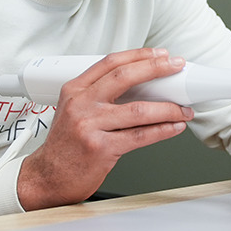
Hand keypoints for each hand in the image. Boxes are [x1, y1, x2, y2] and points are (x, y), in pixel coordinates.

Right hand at [16, 48, 193, 209]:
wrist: (47, 177)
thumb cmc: (65, 146)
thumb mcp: (74, 111)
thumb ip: (100, 96)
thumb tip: (142, 86)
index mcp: (74, 90)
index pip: (110, 62)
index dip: (139, 55)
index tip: (160, 53)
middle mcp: (81, 104)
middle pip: (125, 77)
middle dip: (156, 68)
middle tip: (176, 66)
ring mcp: (90, 126)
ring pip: (138, 110)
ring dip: (168, 108)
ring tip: (184, 109)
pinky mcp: (101, 148)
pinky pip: (139, 136)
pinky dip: (162, 130)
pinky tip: (174, 127)